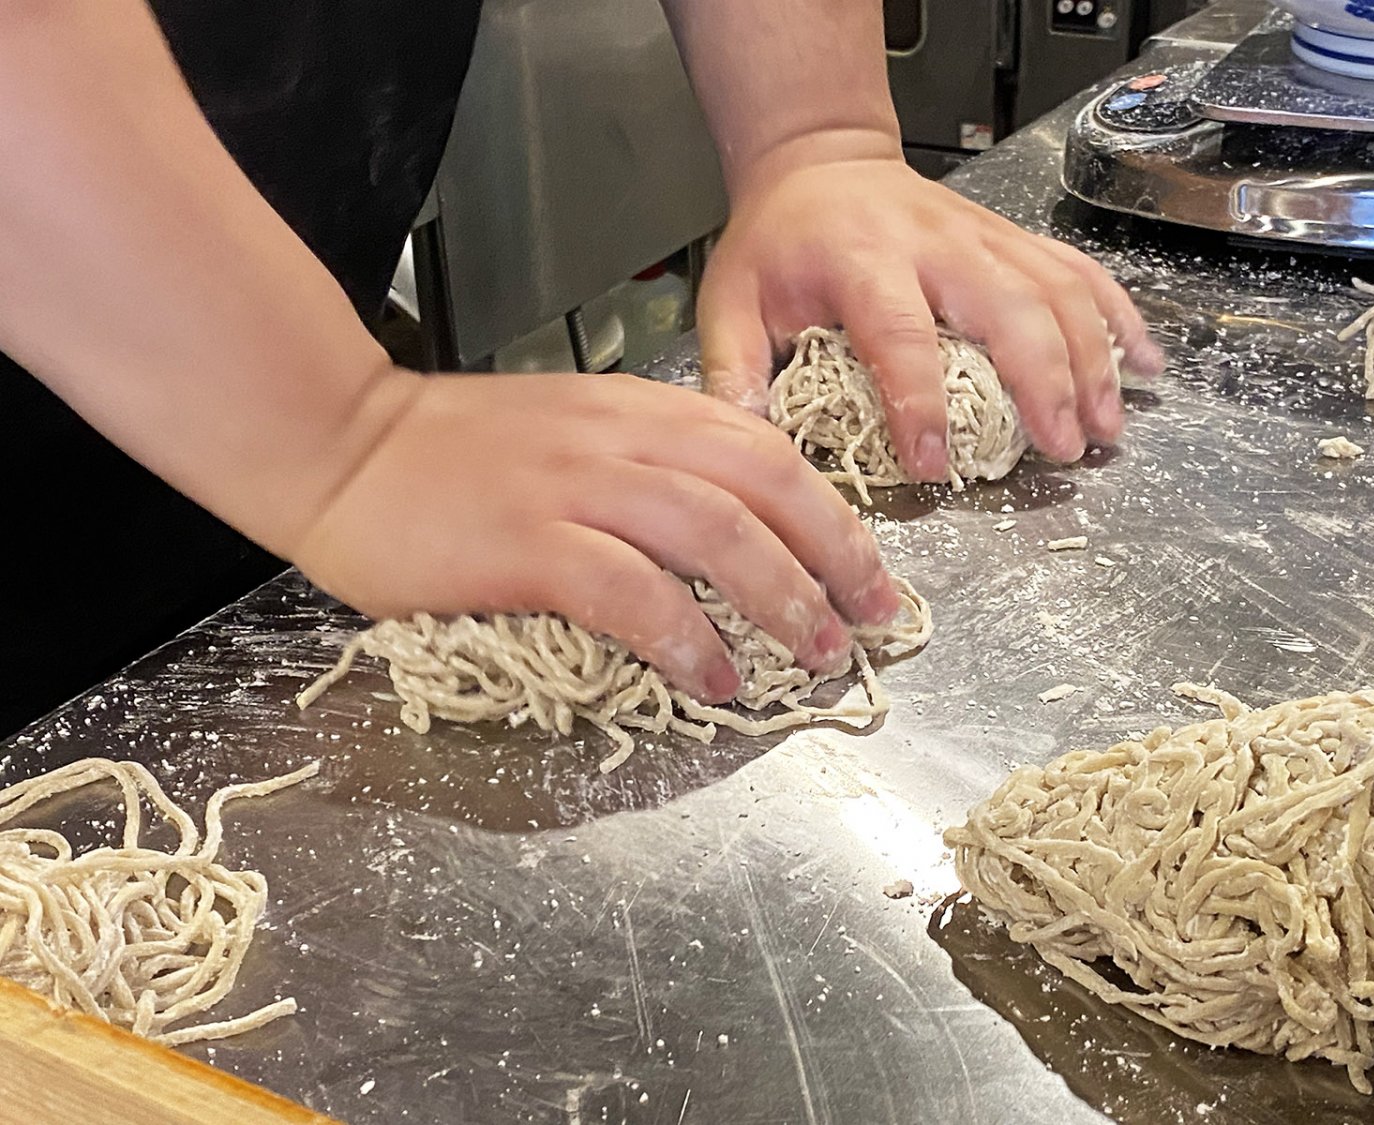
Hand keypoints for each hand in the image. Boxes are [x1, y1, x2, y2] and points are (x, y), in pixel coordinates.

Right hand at [289, 368, 901, 703]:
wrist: (340, 441)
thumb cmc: (448, 448)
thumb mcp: (567, 428)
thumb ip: (643, 459)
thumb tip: (723, 521)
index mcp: (637, 410)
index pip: (765, 449)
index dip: (832, 512)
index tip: (868, 568)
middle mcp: (620, 439)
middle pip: (764, 487)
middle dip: (833, 556)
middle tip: (871, 618)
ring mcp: (574, 489)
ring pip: (714, 534)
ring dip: (780, 598)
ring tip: (816, 652)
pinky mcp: (527, 544)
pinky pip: (631, 591)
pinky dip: (686, 637)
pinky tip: (716, 677)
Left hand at [696, 155, 1164, 472]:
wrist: (821, 166)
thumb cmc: (779, 242)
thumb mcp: (731, 299)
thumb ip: (734, 370)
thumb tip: (746, 446)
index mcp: (860, 260)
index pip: (900, 335)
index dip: (919, 405)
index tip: (935, 467)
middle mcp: (935, 244)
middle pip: (1008, 307)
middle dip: (1045, 382)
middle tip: (1064, 450)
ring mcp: (984, 236)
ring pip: (1058, 290)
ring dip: (1094, 359)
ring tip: (1108, 427)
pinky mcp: (1013, 238)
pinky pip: (1079, 272)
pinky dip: (1120, 316)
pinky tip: (1146, 363)